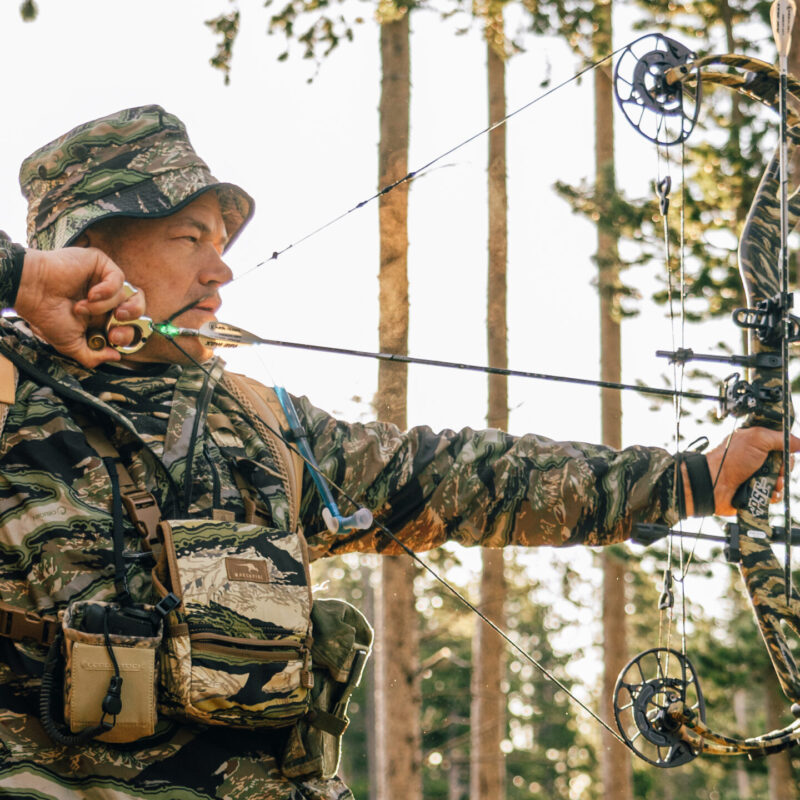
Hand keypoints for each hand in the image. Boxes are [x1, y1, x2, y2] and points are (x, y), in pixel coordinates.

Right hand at [12, 248, 145, 367]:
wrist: (31, 292)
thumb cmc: (47, 316)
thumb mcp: (71, 344)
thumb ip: (93, 356)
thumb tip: (116, 357)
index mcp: (102, 316)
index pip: (130, 325)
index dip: (128, 334)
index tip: (112, 339)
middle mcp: (107, 298)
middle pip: (138, 309)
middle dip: (129, 322)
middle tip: (113, 329)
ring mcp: (104, 280)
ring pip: (127, 295)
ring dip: (105, 307)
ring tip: (82, 308)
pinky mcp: (101, 264)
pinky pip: (119, 278)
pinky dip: (106, 291)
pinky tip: (89, 294)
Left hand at [701, 427, 799, 515]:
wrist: (714, 483)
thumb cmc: (731, 459)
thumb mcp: (757, 439)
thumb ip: (780, 438)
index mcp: (755, 443)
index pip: (781, 444)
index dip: (786, 449)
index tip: (785, 452)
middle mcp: (757, 458)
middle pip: (785, 462)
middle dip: (785, 467)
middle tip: (777, 469)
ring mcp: (756, 475)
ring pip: (782, 479)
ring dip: (780, 482)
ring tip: (772, 483)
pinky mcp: (756, 491)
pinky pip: (775, 495)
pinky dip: (774, 494)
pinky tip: (769, 492)